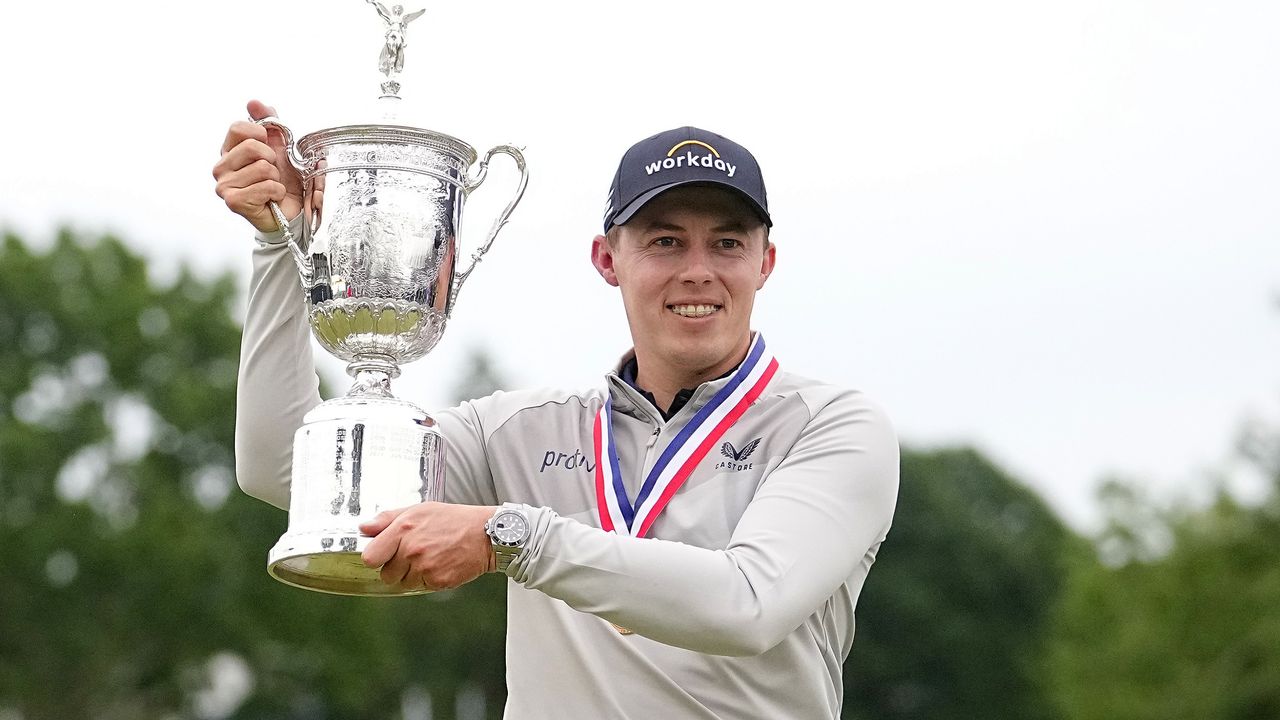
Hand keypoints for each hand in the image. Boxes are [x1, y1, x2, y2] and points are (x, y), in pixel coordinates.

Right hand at [212, 99, 308, 232]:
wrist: (290, 210)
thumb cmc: (282, 180)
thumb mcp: (279, 146)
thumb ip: (268, 122)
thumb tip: (253, 103)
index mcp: (229, 150)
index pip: (238, 127)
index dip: (260, 134)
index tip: (268, 146)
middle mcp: (221, 167)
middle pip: (251, 147)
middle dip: (272, 159)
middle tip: (273, 172)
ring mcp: (224, 185)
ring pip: (262, 168)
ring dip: (276, 178)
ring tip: (271, 186)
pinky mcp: (233, 201)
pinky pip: (265, 186)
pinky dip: (276, 192)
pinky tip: (271, 199)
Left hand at [360, 503, 497, 590]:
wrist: (486, 534)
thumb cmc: (454, 520)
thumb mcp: (419, 509)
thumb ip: (387, 519)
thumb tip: (364, 528)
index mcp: (403, 528)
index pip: (370, 557)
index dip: (377, 557)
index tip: (385, 554)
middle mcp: (411, 549)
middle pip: (386, 574)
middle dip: (396, 568)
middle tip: (414, 555)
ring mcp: (424, 567)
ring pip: (403, 583)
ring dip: (413, 575)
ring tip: (430, 558)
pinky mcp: (437, 581)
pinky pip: (421, 587)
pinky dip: (429, 579)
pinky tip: (440, 565)